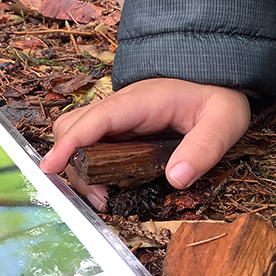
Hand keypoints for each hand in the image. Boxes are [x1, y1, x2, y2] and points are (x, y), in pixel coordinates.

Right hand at [39, 78, 250, 210]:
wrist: (218, 77)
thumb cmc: (219, 95)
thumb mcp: (224, 121)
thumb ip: (204, 148)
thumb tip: (177, 178)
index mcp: (140, 101)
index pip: (94, 119)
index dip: (69, 144)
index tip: (50, 168)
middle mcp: (121, 106)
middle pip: (72, 127)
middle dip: (72, 162)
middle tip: (100, 197)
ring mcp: (118, 116)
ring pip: (77, 135)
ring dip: (79, 166)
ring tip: (105, 196)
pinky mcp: (121, 127)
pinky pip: (92, 143)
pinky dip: (90, 165)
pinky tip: (109, 185)